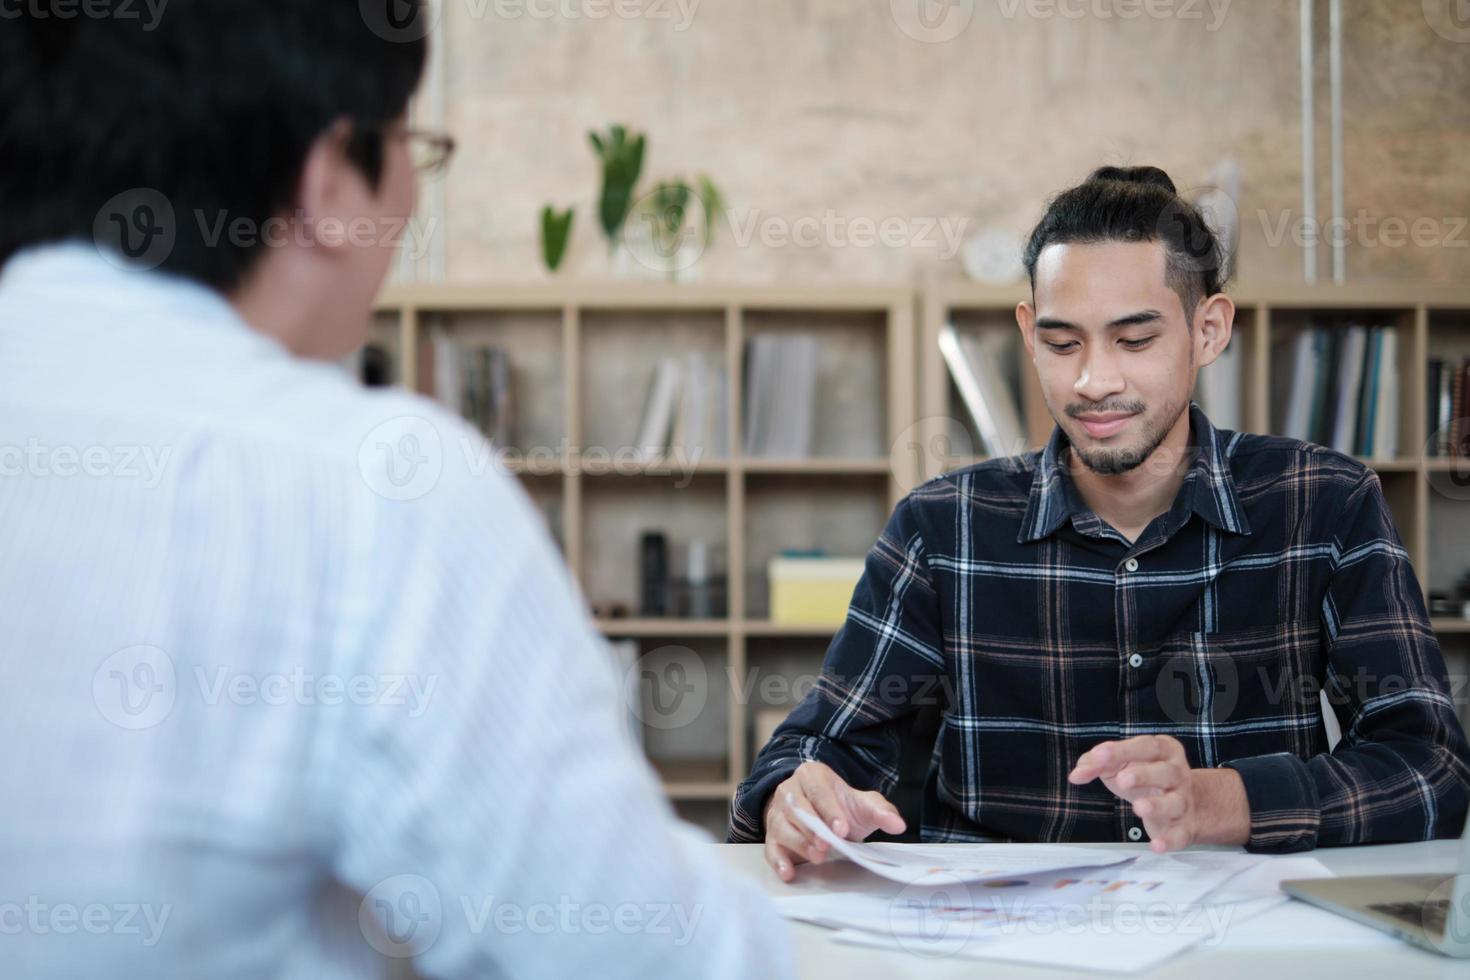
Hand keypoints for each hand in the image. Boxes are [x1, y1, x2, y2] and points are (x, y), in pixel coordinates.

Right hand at [762, 761, 905, 882]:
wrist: (818, 812)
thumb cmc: (840, 807)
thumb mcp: (861, 805)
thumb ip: (879, 811)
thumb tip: (898, 825)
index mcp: (812, 776)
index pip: (818, 791)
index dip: (830, 810)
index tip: (842, 829)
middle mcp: (789, 791)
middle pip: (796, 808)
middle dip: (812, 828)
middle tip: (827, 845)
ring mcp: (777, 813)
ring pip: (782, 827)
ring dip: (799, 844)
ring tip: (817, 857)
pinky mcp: (772, 835)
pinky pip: (771, 847)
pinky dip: (778, 861)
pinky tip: (789, 873)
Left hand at [1067, 734, 1248, 851]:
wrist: (1189, 806)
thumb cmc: (1146, 778)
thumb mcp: (1120, 764)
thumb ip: (1096, 764)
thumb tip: (1075, 775)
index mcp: (1163, 751)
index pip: (1145, 746)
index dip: (1122, 750)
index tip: (1099, 756)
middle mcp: (1177, 774)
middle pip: (1165, 772)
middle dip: (1143, 775)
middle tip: (1122, 780)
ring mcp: (1183, 801)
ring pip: (1175, 802)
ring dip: (1157, 805)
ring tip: (1138, 808)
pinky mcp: (1184, 827)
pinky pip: (1180, 834)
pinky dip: (1169, 841)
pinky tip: (1156, 846)